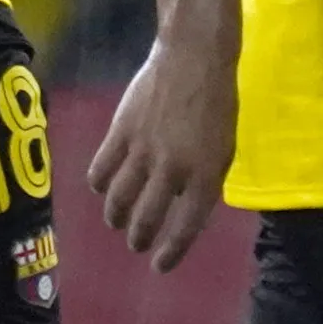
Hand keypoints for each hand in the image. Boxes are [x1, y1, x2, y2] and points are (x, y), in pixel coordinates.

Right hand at [91, 35, 236, 271]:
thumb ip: (204, 180)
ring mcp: (143, 150)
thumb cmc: (215, 104)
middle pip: (147, 219)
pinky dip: (99, 186)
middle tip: (137, 245)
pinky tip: (103, 188)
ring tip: (118, 223)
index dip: (172, 251)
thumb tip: (180, 206)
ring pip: (118, 200)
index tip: (161, 265)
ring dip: (117, 218)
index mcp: (206, 173)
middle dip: (140, 239)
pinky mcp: (120, 132)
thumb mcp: (223, 147)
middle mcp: (173, 167)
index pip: (187, 225)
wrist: (193, 58)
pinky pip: (100, 171)